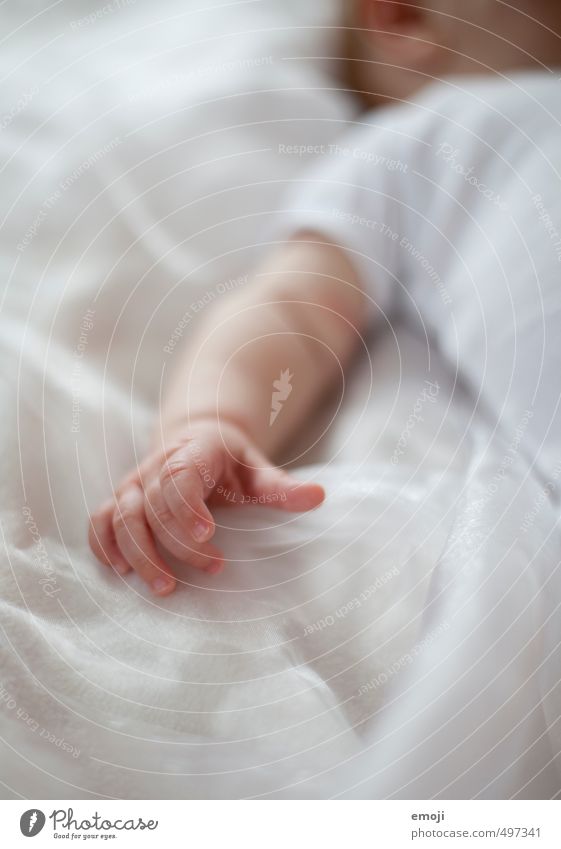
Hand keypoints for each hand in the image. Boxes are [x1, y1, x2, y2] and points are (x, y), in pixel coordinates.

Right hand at [88, 417, 324, 595]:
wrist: (197, 441)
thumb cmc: (231, 464)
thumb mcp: (259, 471)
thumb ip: (283, 487)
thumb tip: (319, 497)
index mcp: (193, 452)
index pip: (180, 476)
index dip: (187, 507)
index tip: (209, 536)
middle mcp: (156, 466)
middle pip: (153, 505)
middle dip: (177, 543)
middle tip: (213, 569)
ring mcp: (133, 483)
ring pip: (122, 517)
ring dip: (138, 554)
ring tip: (164, 587)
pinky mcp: (120, 500)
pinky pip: (100, 521)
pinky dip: (103, 546)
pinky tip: (120, 572)